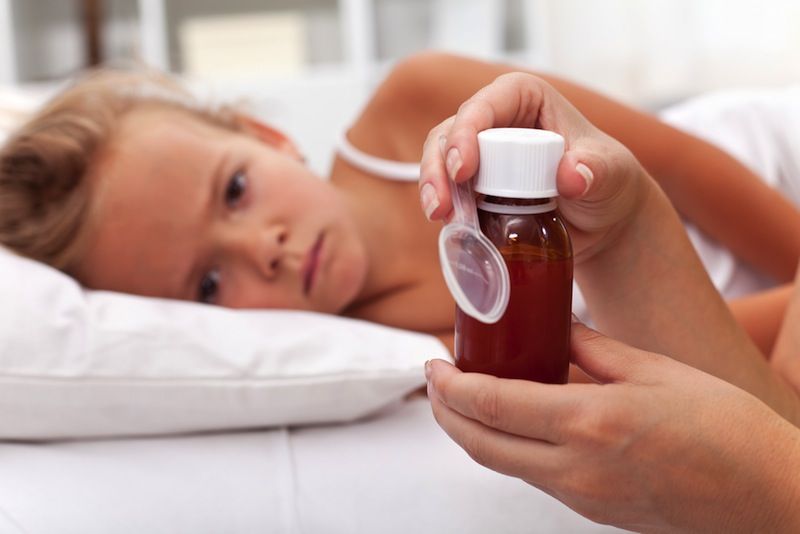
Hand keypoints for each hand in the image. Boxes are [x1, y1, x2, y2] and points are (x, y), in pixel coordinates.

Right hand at [419, 72, 652, 262]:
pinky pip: (448, 190)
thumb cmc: (608, 182)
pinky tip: (447, 226)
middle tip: (442, 203)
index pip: (488, 103)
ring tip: (439, 216)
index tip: (463, 168)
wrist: (602, 221)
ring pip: (440, 159)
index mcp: (527, 99)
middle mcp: (498, 121)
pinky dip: (444, 207)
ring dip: (434, 187)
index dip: (468, 129)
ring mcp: (482, 154)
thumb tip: (570, 176)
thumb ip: (597, 171)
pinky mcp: (474, 186)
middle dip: (439, 165)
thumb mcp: (612, 174)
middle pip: (453, 132)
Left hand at [426, 322, 799, 532]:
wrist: (768, 498)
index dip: (449, 385)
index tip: (432, 364)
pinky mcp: (591, 511)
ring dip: (470, 431)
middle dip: (443, 413)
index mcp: (588, 423)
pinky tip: (511, 422)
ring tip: (462, 398)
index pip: (490, 404)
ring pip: (500, 464)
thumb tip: (552, 328)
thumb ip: (590, 348)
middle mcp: (574, 468)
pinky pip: (531, 476)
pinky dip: (505, 447)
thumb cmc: (725, 428)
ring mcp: (580, 496)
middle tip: (433, 381)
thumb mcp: (653, 369)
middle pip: (479, 444)